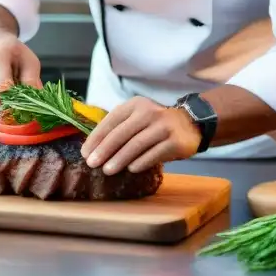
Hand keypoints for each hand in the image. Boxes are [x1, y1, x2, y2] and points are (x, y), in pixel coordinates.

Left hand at [81, 96, 200, 174]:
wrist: (190, 125)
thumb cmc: (155, 125)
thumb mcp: (137, 118)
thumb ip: (119, 129)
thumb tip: (92, 149)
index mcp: (135, 105)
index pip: (111, 120)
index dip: (96, 137)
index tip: (85, 153)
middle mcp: (149, 112)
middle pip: (121, 133)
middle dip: (104, 149)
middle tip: (92, 163)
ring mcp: (163, 126)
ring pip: (136, 144)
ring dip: (119, 158)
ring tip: (107, 170)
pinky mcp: (174, 141)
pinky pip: (153, 154)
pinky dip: (140, 162)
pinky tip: (131, 170)